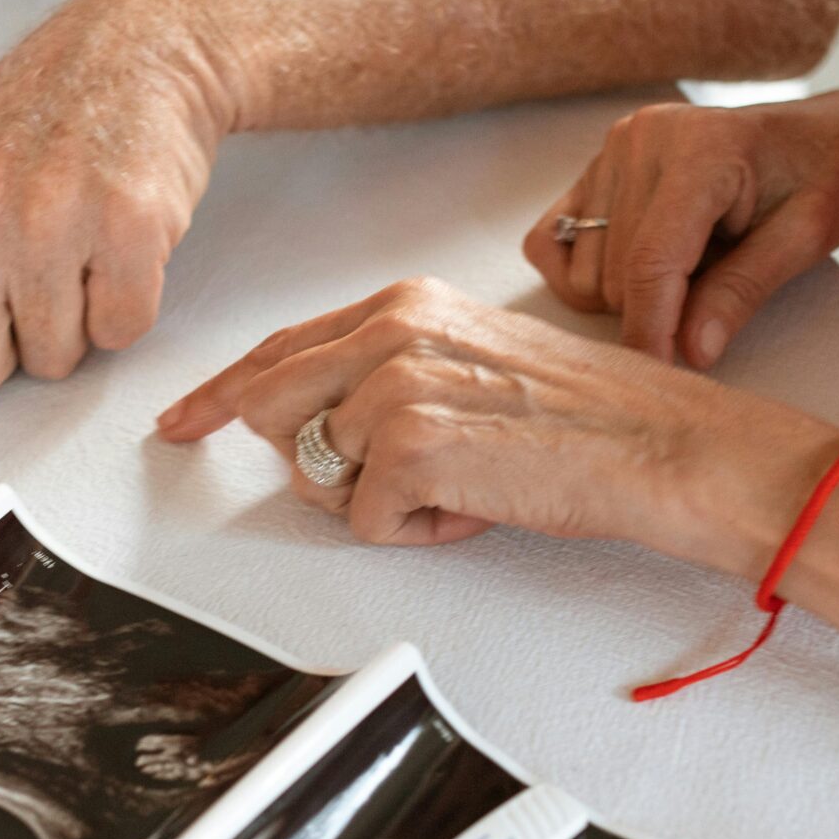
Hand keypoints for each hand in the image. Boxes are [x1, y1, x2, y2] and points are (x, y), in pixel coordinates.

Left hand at [0, 0, 234, 500]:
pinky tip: (118, 244)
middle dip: (1, 356)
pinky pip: (122, 331)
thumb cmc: (35, 120)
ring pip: (53, 361)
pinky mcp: (130, 225)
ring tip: (74, 248)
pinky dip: (127, 305)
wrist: (135, 44)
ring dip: (70, 325)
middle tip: (23, 288)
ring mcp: (52, 220)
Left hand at [157, 278, 838, 574]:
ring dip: (385, 504)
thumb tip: (316, 425)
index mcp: (404, 305)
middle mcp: (389, 332)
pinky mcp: (410, 448)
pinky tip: (478, 507)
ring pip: (320, 478)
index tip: (179, 423)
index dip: (221, 395)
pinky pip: (366, 523)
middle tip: (403, 484)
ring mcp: (394, 387)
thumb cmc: (583, 419)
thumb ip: (388, 375)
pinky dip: (419, 534)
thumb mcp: (471, 365)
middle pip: (272, 412)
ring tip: (467, 485)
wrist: (660, 446)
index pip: (279, 349)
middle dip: (318, 466)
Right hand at [522, 89, 838, 368]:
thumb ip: (742, 292)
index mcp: (702, 150)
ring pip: (583, 270)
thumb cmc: (823, 178)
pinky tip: (632, 270)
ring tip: (688, 267)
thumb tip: (692, 353)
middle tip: (711, 296)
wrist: (823, 135)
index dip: (651, 329)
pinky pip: (550, 243)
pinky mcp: (594, 168)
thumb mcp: (804, 239)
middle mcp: (642, 141)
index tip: (661, 375)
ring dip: (625, 295)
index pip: (651, 261)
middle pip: (614, 274)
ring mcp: (611, 151)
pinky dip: (584, 273)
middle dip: (654, 312)